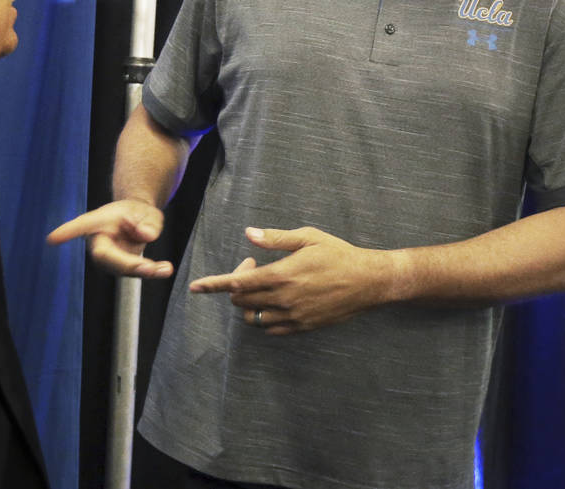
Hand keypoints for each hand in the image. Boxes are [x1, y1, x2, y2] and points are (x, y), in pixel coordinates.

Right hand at [46, 200, 173, 278]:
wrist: (137, 220)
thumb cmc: (136, 212)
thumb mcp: (146, 211)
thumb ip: (147, 222)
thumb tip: (146, 235)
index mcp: (98, 222)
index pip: (81, 226)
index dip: (67, 232)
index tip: (52, 238)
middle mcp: (99, 242)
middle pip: (106, 256)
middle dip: (126, 263)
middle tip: (148, 266)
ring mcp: (109, 257)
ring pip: (122, 269)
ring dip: (144, 271)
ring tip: (165, 269)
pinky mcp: (121, 267)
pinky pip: (134, 272)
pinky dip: (152, 272)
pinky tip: (166, 269)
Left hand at [189, 226, 393, 333]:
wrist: (369, 282)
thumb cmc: (338, 254)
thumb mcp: (308, 238)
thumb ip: (275, 239)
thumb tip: (249, 234)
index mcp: (281, 275)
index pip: (237, 283)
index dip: (213, 285)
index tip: (195, 286)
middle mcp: (284, 299)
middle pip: (241, 301)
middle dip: (237, 285)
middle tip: (252, 265)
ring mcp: (293, 316)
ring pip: (253, 318)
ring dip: (248, 304)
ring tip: (263, 285)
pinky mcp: (303, 327)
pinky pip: (271, 330)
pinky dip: (264, 318)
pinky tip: (273, 302)